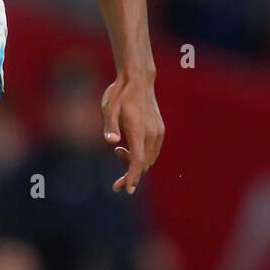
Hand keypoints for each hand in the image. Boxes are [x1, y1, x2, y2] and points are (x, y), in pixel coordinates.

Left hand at [102, 72, 164, 194]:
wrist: (138, 79)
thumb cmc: (120, 93)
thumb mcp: (109, 107)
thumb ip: (110, 126)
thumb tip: (111, 142)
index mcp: (138, 130)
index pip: (138, 160)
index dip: (133, 177)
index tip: (127, 190)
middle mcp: (152, 133)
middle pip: (144, 164)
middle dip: (131, 177)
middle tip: (115, 185)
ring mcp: (158, 132)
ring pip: (149, 160)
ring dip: (136, 165)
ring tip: (118, 152)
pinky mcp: (159, 130)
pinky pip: (152, 152)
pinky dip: (142, 157)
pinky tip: (128, 148)